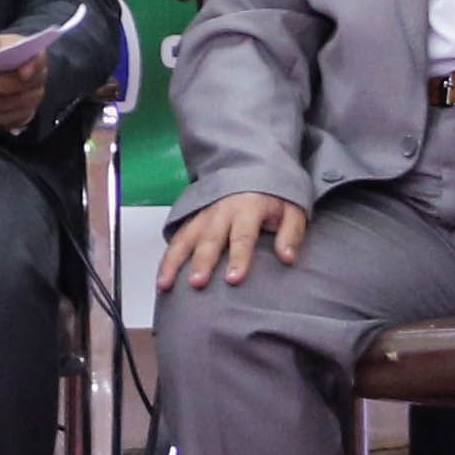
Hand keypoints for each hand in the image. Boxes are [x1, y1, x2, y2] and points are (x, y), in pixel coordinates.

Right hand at [164, 191, 304, 288]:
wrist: (252, 170)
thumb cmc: (273, 196)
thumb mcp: (293, 209)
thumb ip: (291, 233)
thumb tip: (288, 257)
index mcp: (249, 207)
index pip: (243, 235)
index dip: (238, 258)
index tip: (233, 279)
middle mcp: (222, 211)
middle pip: (210, 238)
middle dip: (202, 261)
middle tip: (197, 283)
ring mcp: (204, 215)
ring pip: (186, 238)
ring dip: (174, 262)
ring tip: (166, 284)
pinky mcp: (193, 219)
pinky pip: (177, 239)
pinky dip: (167, 259)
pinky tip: (161, 278)